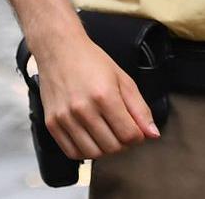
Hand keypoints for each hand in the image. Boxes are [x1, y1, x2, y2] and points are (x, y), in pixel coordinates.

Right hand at [37, 37, 159, 160]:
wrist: (59, 51)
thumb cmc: (92, 62)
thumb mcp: (123, 80)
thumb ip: (140, 109)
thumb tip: (153, 134)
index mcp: (105, 96)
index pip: (129, 134)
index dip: (138, 136)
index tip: (137, 130)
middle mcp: (83, 109)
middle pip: (112, 147)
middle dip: (124, 144)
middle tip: (123, 132)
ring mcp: (65, 118)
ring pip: (93, 153)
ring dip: (106, 150)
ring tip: (108, 135)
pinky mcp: (51, 124)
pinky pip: (72, 152)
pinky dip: (86, 152)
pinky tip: (91, 139)